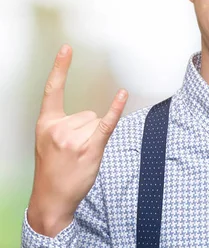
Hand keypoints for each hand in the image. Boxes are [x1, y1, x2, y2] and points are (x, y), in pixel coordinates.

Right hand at [27, 44, 127, 236]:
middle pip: (88, 113)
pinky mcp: (90, 148)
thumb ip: (64, 125)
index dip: (61, 68)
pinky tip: (122, 95)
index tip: (67, 49)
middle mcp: (59, 127)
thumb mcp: (47, 143)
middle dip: (86, 131)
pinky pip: (107, 123)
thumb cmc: (52, 170)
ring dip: (94, 138)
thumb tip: (92, 117)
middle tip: (73, 152)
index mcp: (46, 123)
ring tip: (80, 156)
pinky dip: (116, 109)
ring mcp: (74, 138)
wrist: (51, 198)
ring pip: (97, 122)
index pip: (53, 89)